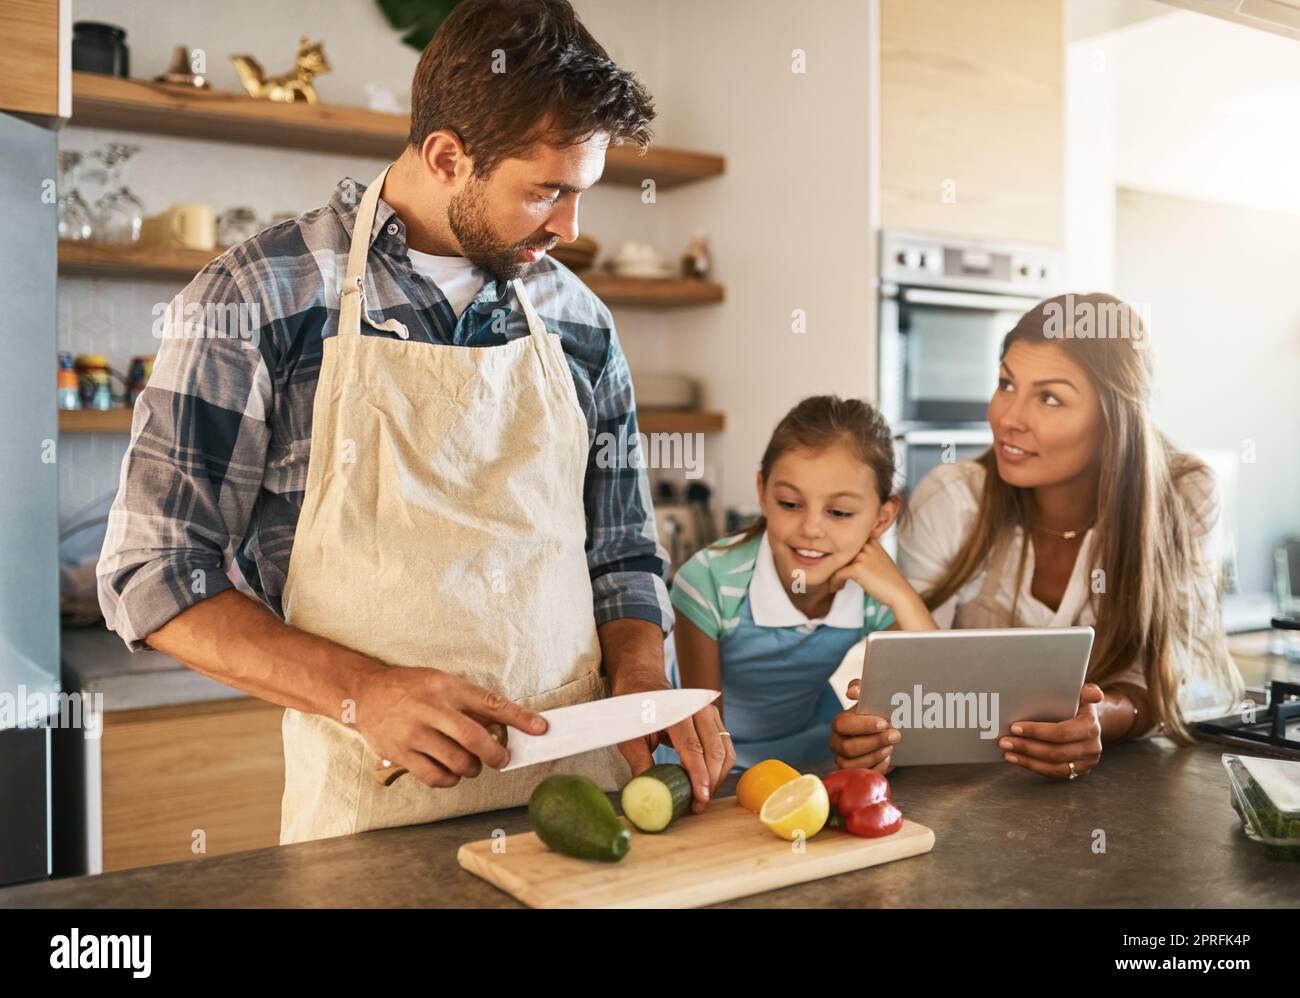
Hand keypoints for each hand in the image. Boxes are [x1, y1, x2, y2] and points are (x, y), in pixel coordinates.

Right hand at [355, 666, 546, 788]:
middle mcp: (431, 709)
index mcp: (446, 687)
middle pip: (475, 737)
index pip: (491, 703)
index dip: (519, 717)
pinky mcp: (402, 754)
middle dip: (496, 754)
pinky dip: (450, 780)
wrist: (365, 694)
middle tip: (501, 759)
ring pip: (457, 761)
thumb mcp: (442, 683)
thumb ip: (469, 703)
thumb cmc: (410, 689)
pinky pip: (435, 777)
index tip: (541, 728)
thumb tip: (504, 724)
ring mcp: (414, 733)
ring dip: (472, 769)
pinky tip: (451, 773)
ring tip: (471, 764)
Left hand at [612, 671, 734, 813]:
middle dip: (710, 782)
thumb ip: (639, 761)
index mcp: (674, 711)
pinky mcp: (714, 718)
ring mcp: (709, 711)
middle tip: (698, 806)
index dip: (698, 776)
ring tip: (702, 797)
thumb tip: (649, 791)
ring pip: (725, 750)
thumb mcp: (628, 735)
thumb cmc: (633, 708)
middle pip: (714, 751)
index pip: (692, 748)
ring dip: (718, 777)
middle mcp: (697, 709)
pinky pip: (725, 746)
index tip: (701, 798)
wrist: (643, 680)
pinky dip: (721, 766)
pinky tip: (708, 781)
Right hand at [828, 678, 898, 773]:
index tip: (883, 723)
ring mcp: (843, 759)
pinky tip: (888, 758)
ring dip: (876, 755)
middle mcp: (837, 742)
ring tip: (891, 747)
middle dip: (875, 742)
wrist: (882, 732)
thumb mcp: (869, 698)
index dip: (863, 725)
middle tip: (895, 735)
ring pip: (855, 763)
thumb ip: (860, 688)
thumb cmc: (874, 714)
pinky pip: (864, 773)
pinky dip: (878, 767)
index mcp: (839, 723)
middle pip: (849, 747)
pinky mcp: (853, 772)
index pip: (843, 725)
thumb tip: (852, 692)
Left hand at [829, 537, 912, 607]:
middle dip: (834, 563)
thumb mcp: (879, 559)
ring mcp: (862, 556)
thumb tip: (847, 557)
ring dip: (833, 573)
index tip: (835, 563)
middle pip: (841, 551)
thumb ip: (866, 554)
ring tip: (835, 582)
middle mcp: (867, 546)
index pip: (849, 541)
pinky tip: (836, 587)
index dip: (840, 553)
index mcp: (872, 542)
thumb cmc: (889, 579)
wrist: (898, 592)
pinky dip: (834, 582)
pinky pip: (838, 573)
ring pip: (837, 562)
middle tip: (832, 574)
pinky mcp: (858, 568)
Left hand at [999, 683, 1103, 778]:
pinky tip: (1016, 759)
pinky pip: (1053, 773)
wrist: (1091, 723)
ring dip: (1027, 760)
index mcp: (1090, 726)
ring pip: (1053, 766)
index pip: (1061, 732)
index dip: (1036, 731)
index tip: (1014, 727)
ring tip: (1007, 751)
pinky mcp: (1078, 772)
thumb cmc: (1079, 706)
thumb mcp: (1083, 695)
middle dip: (1026, 747)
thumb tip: (1093, 693)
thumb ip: (1087, 691)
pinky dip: (1032, 766)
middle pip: (1055, 752)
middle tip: (1004, 741)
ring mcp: (1086, 762)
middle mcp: (1091, 747)